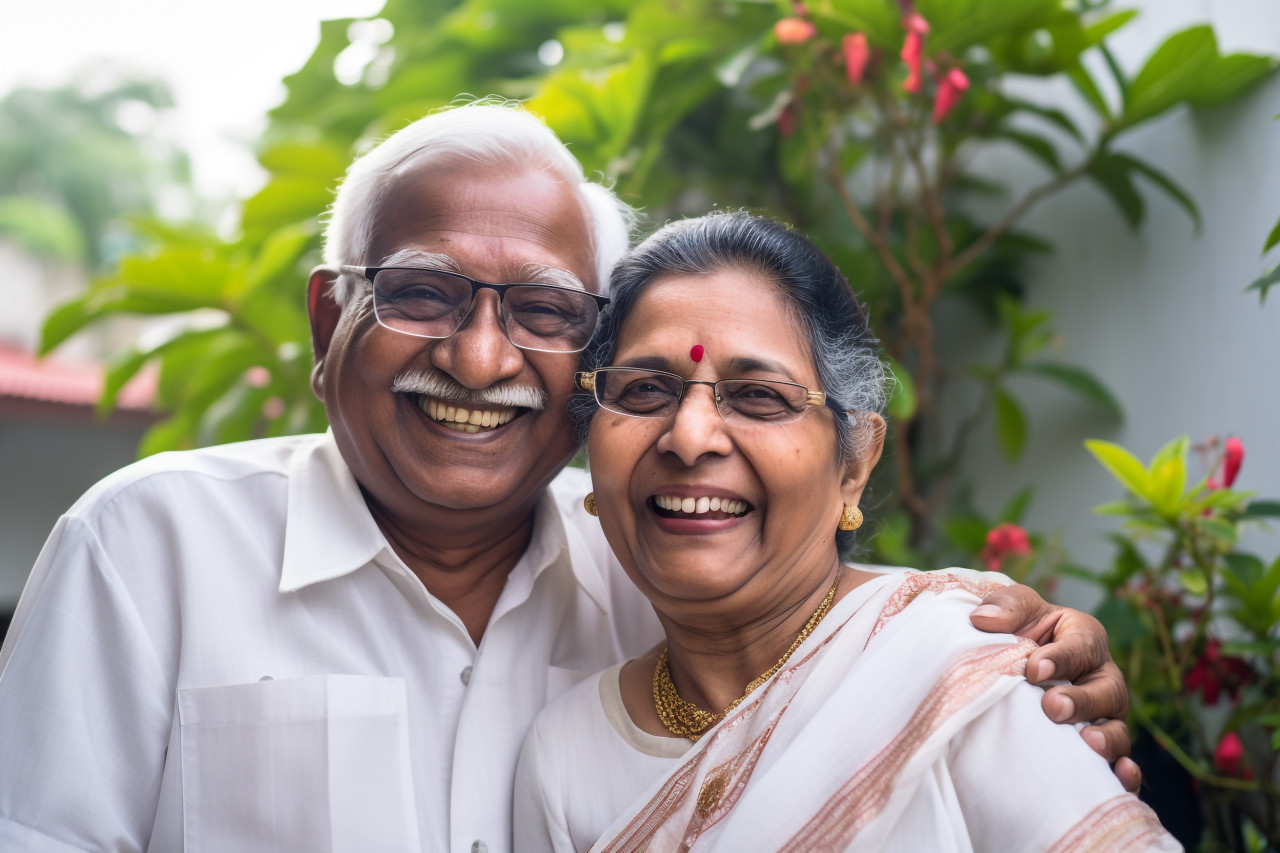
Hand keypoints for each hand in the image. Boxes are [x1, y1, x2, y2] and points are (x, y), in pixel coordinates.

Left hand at [970, 583, 1141, 793]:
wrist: (1010, 662)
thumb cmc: (1016, 629)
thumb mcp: (1013, 607)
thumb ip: (1005, 606)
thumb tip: (983, 619)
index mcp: (1084, 637)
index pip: (1081, 645)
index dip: (1061, 658)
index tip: (1032, 669)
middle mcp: (1102, 676)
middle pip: (1106, 690)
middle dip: (1082, 701)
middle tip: (1052, 707)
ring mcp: (1104, 713)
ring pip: (1117, 728)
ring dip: (1106, 738)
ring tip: (1087, 745)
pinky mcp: (1098, 743)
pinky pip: (1119, 760)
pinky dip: (1124, 771)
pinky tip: (1117, 776)